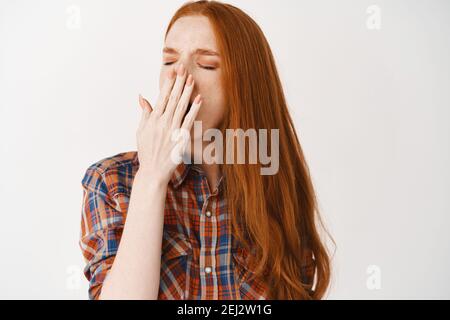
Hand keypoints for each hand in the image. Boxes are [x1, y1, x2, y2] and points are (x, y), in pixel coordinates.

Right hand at [136, 64, 201, 184]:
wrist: (153, 171)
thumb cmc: (147, 151)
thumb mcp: (141, 131)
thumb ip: (145, 113)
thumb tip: (142, 97)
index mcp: (153, 119)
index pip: (162, 96)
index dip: (168, 83)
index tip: (173, 71)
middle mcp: (162, 123)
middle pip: (172, 98)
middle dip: (178, 82)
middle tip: (184, 68)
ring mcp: (172, 130)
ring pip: (181, 107)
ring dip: (187, 92)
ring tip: (192, 79)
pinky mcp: (181, 139)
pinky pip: (189, 121)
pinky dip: (194, 110)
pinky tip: (199, 99)